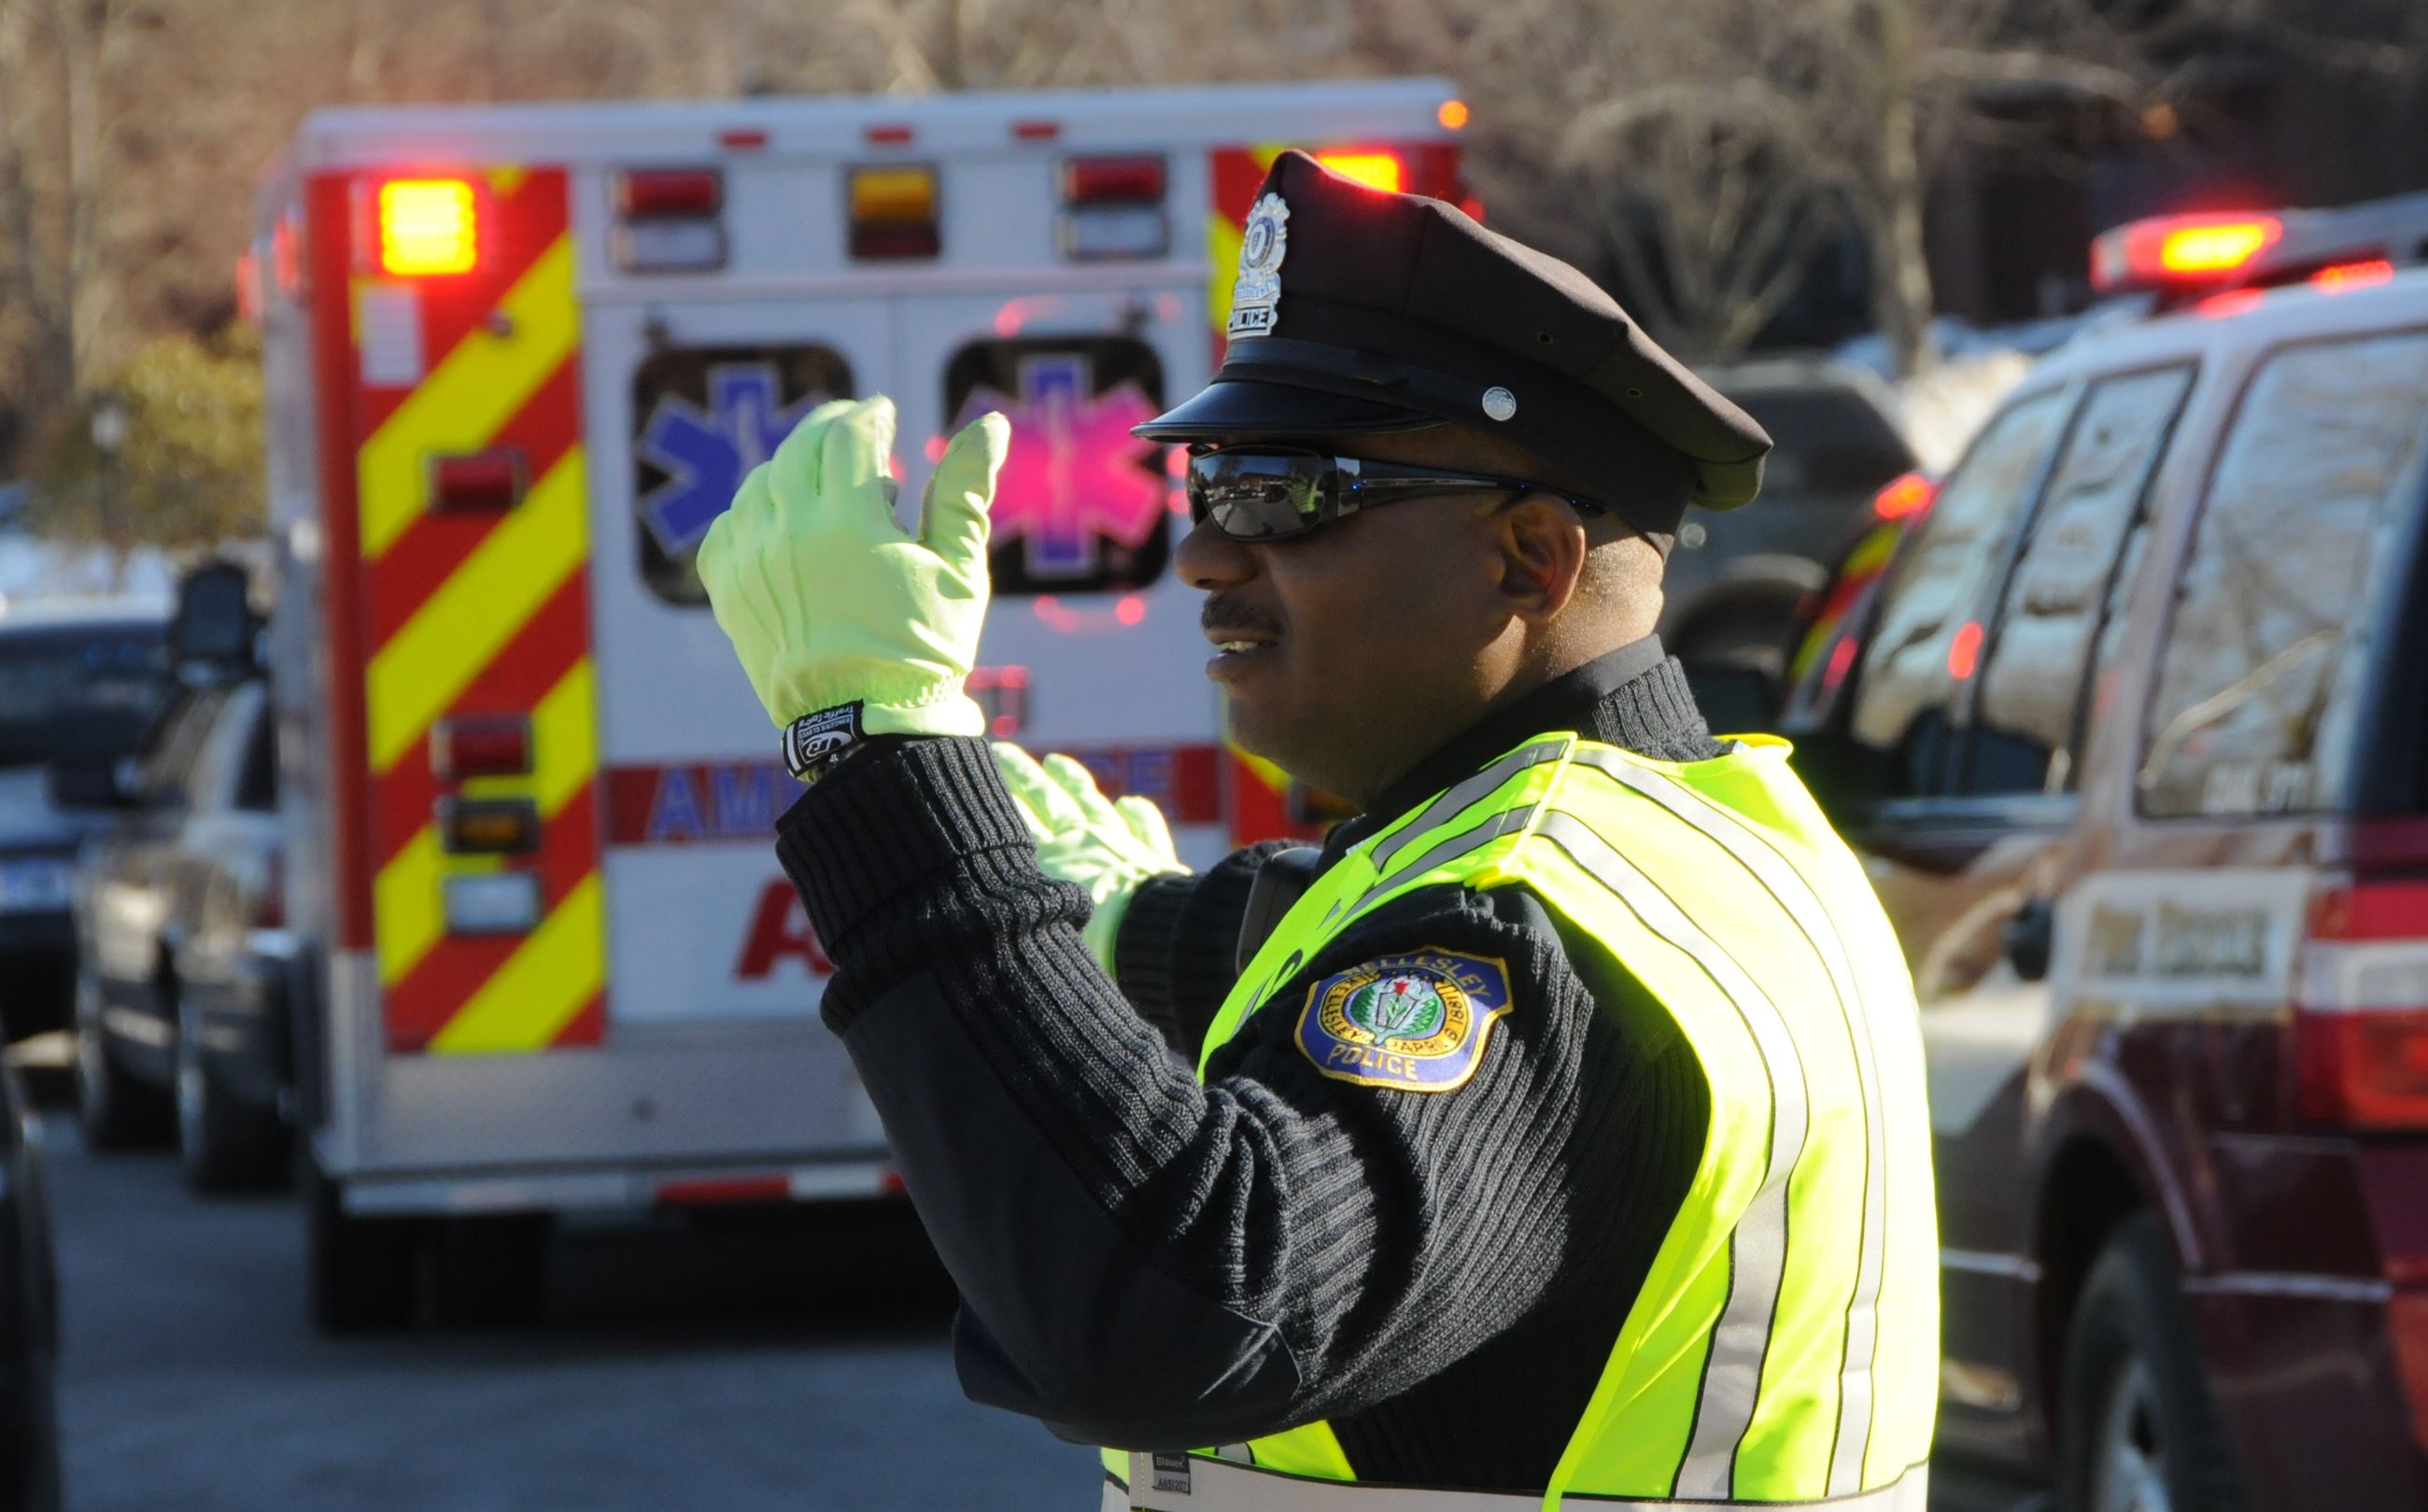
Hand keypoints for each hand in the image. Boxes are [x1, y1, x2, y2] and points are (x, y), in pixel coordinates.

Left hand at [697, 396, 1010, 763]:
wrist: (865, 728)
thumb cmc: (923, 650)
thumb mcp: (960, 570)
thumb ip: (966, 490)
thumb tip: (991, 423)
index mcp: (850, 523)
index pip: (849, 435)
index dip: (869, 416)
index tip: (884, 413)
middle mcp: (790, 534)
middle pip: (800, 448)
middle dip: (831, 430)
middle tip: (856, 431)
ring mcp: (752, 562)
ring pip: (761, 482)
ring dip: (795, 469)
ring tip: (827, 483)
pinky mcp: (728, 591)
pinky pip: (729, 525)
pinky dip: (756, 511)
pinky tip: (786, 523)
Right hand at [993, 743, 1187, 973]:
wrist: (1148, 939)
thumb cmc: (1094, 945)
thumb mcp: (1048, 933)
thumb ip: (1030, 907)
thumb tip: (1002, 901)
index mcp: (1052, 857)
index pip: (1018, 817)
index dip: (1000, 793)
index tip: (979, 773)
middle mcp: (1083, 840)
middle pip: (1047, 798)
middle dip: (1022, 773)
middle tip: (1001, 752)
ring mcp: (1120, 842)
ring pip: (1090, 800)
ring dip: (1071, 779)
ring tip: (1054, 762)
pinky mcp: (1155, 856)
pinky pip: (1145, 826)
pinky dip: (1138, 813)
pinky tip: (1130, 802)